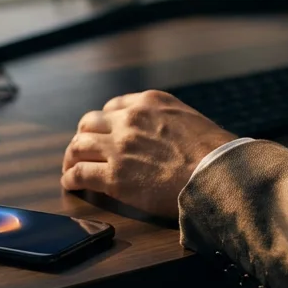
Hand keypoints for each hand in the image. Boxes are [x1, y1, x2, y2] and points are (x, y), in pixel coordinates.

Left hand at [61, 90, 236, 219]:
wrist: (217, 174)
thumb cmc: (215, 153)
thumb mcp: (191, 119)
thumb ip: (169, 121)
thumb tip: (165, 135)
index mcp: (150, 102)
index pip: (113, 107)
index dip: (105, 123)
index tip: (104, 134)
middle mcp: (129, 120)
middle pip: (89, 123)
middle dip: (84, 137)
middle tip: (83, 151)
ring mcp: (119, 148)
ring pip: (78, 146)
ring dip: (71, 157)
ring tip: (71, 167)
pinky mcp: (114, 177)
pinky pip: (79, 173)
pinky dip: (71, 178)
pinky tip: (71, 184)